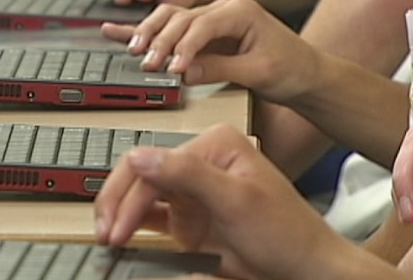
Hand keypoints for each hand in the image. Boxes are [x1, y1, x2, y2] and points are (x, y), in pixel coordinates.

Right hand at [95, 124, 356, 279]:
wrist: (307, 270)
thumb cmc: (288, 233)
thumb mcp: (236, 199)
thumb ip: (185, 174)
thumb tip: (140, 156)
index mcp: (213, 146)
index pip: (153, 163)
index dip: (129, 194)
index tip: (117, 224)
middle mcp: (198, 163)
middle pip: (141, 177)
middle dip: (118, 204)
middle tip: (104, 232)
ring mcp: (192, 192)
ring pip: (141, 196)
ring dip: (121, 215)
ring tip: (107, 237)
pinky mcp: (190, 218)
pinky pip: (152, 218)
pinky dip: (134, 228)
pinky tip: (123, 239)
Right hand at [101, 0, 321, 103]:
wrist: (307, 73)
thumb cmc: (291, 68)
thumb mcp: (259, 72)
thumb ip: (219, 68)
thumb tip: (184, 71)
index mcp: (239, 10)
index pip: (200, 25)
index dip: (183, 47)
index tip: (173, 69)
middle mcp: (222, 8)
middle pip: (179, 18)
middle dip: (160, 41)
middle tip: (147, 63)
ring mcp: (210, 17)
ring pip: (169, 19)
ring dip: (148, 35)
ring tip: (132, 51)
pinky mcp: (202, 30)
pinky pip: (168, 27)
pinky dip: (142, 30)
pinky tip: (115, 30)